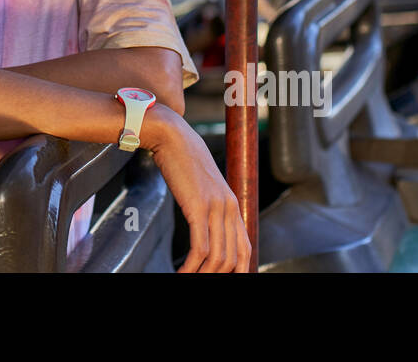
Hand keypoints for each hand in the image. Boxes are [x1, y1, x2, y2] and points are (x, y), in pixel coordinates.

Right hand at [141, 106, 252, 273]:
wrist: (172, 136)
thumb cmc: (183, 160)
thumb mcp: (203, 185)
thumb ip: (210, 205)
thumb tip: (206, 225)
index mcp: (233, 205)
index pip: (245, 249)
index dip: (239, 270)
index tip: (225, 278)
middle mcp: (229, 208)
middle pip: (232, 258)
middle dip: (218, 276)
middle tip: (200, 281)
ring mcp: (215, 207)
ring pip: (218, 257)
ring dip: (203, 275)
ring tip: (188, 279)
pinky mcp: (198, 207)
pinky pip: (199, 248)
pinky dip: (191, 267)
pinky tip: (181, 272)